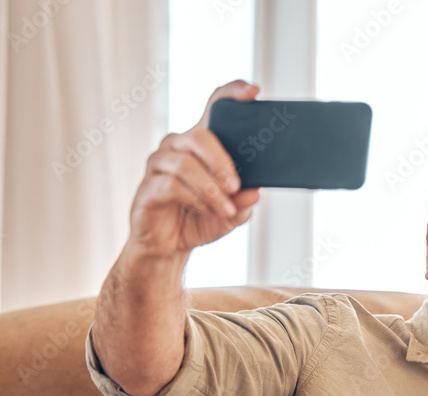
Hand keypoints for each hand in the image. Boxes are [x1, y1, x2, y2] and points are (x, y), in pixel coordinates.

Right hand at [127, 80, 261, 258]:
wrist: (170, 247)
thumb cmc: (201, 220)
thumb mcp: (232, 212)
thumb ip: (244, 201)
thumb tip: (255, 191)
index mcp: (201, 144)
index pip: (214, 108)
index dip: (232, 94)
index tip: (253, 92)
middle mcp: (177, 146)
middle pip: (200, 135)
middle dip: (222, 162)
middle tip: (235, 186)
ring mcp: (159, 164)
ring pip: (186, 164)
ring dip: (211, 189)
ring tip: (226, 208)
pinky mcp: (147, 186)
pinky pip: (171, 184)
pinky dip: (194, 198)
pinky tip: (205, 209)